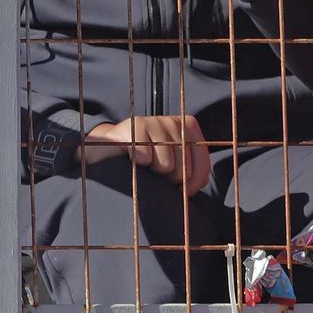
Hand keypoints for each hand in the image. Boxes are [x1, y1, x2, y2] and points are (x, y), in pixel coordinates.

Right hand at [81, 115, 211, 196]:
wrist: (109, 149)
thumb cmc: (146, 158)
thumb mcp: (172, 163)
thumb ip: (191, 169)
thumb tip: (202, 180)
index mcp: (188, 127)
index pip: (203, 163)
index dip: (194, 184)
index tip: (184, 192)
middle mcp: (174, 121)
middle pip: (184, 168)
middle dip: (171, 179)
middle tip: (157, 172)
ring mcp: (154, 121)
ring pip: (165, 165)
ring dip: (153, 171)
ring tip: (145, 164)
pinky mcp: (135, 127)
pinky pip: (145, 158)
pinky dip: (138, 164)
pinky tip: (132, 157)